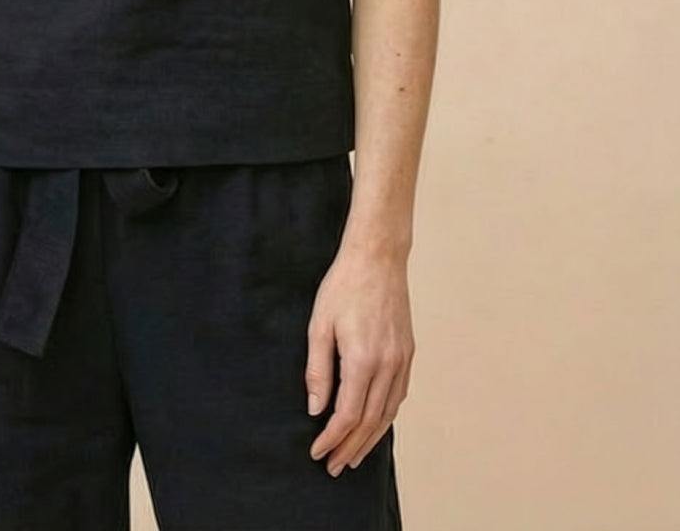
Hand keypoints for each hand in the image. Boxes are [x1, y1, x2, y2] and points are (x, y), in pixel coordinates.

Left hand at [304, 245, 413, 475]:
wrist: (378, 257)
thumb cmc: (343, 286)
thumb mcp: (319, 325)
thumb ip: (318, 369)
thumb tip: (316, 408)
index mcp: (363, 359)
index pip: (348, 414)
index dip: (332, 438)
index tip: (317, 452)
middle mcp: (388, 365)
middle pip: (370, 421)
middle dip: (351, 447)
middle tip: (334, 467)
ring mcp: (402, 359)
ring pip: (388, 412)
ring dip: (371, 439)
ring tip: (354, 457)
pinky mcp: (408, 352)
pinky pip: (399, 395)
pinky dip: (386, 417)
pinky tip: (375, 425)